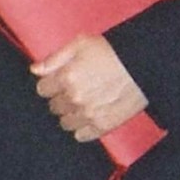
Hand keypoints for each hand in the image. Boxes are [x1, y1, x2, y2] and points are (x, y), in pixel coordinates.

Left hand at [30, 34, 147, 142]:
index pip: (42, 89)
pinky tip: (89, 116)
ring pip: (65, 122)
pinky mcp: (103, 125)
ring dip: (70, 114)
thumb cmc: (113, 51)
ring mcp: (89, 114)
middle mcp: (75, 98)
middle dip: (60, 98)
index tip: (58, 82)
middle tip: (74, 90)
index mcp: (67, 77)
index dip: (50, 84)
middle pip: (54, 106)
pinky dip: (82, 129)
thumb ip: (54, 58)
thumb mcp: (81, 44)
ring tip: (83, 103)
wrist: (144, 65)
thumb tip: (35, 69)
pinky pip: (81, 135)